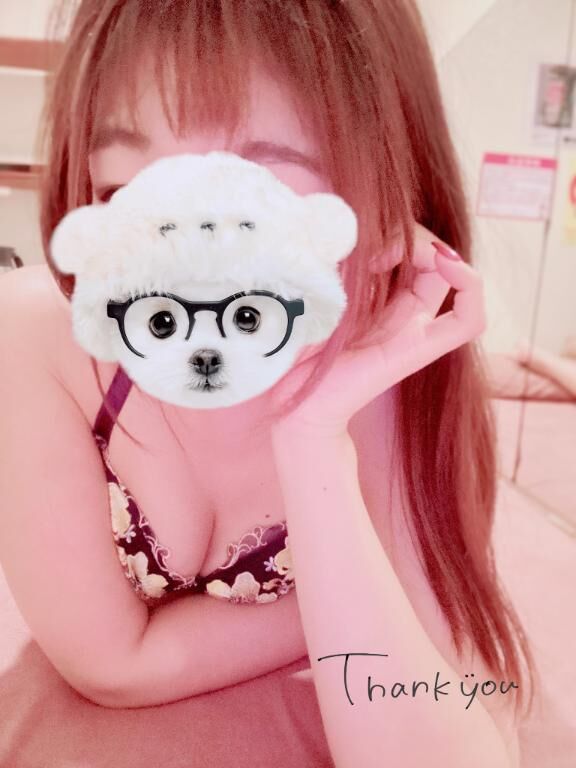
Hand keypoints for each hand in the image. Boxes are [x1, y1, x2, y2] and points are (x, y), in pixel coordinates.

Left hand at [270, 232, 485, 440]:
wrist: (285, 390)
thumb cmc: (290, 338)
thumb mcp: (315, 278)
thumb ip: (342, 250)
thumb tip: (370, 227)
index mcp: (372, 294)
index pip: (405, 247)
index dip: (395, 229)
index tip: (362, 236)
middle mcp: (397, 310)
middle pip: (430, 257)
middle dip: (415, 235)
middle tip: (384, 241)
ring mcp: (412, 329)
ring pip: (453, 280)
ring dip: (438, 251)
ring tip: (406, 250)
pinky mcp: (419, 349)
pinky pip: (468, 322)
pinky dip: (470, 287)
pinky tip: (445, 264)